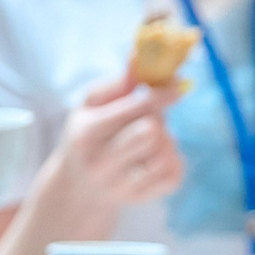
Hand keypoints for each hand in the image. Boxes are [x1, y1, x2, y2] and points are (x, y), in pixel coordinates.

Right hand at [26, 73, 186, 236]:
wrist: (77, 190)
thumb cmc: (88, 137)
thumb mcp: (90, 107)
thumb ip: (117, 84)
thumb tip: (139, 56)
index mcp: (87, 133)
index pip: (134, 109)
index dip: (160, 94)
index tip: (177, 84)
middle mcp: (102, 163)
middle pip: (151, 131)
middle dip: (158, 118)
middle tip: (150, 118)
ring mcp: (121, 186)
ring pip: (165, 153)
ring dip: (166, 141)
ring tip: (150, 140)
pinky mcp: (141, 199)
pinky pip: (174, 175)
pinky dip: (173, 161)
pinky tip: (156, 157)